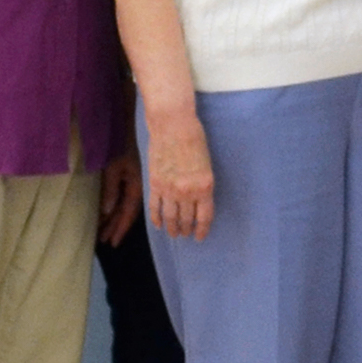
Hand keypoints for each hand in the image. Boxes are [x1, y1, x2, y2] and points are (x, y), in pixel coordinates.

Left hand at [97, 151, 141, 243]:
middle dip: (114, 227)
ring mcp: (131, 183)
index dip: (120, 229)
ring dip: (112, 220)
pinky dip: (112, 208)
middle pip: (125, 213)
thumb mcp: (113, 168)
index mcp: (136, 186)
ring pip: (121, 206)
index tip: (113, 243)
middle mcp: (135, 187)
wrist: (126, 126)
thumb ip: (111, 190)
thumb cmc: (119, 145)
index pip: (128, 214)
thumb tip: (107, 212)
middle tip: (104, 242)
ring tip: (101, 233)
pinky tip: (105, 215)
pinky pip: (120, 198)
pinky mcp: (126, 177)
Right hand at [143, 110, 214, 240]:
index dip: (202, 230)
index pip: (204, 217)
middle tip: (185, 235)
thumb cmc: (194, 139)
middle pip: (187, 219)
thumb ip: (202, 185)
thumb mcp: (207, 165)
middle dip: (186, 230)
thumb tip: (199, 201)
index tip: (199, 236)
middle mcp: (187, 191)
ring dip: (172, 228)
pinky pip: (155, 207)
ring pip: (170, 217)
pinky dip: (156, 218)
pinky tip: (159, 225)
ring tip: (173, 234)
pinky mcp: (154, 184)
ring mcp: (169, 189)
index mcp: (205, 186)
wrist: (173, 125)